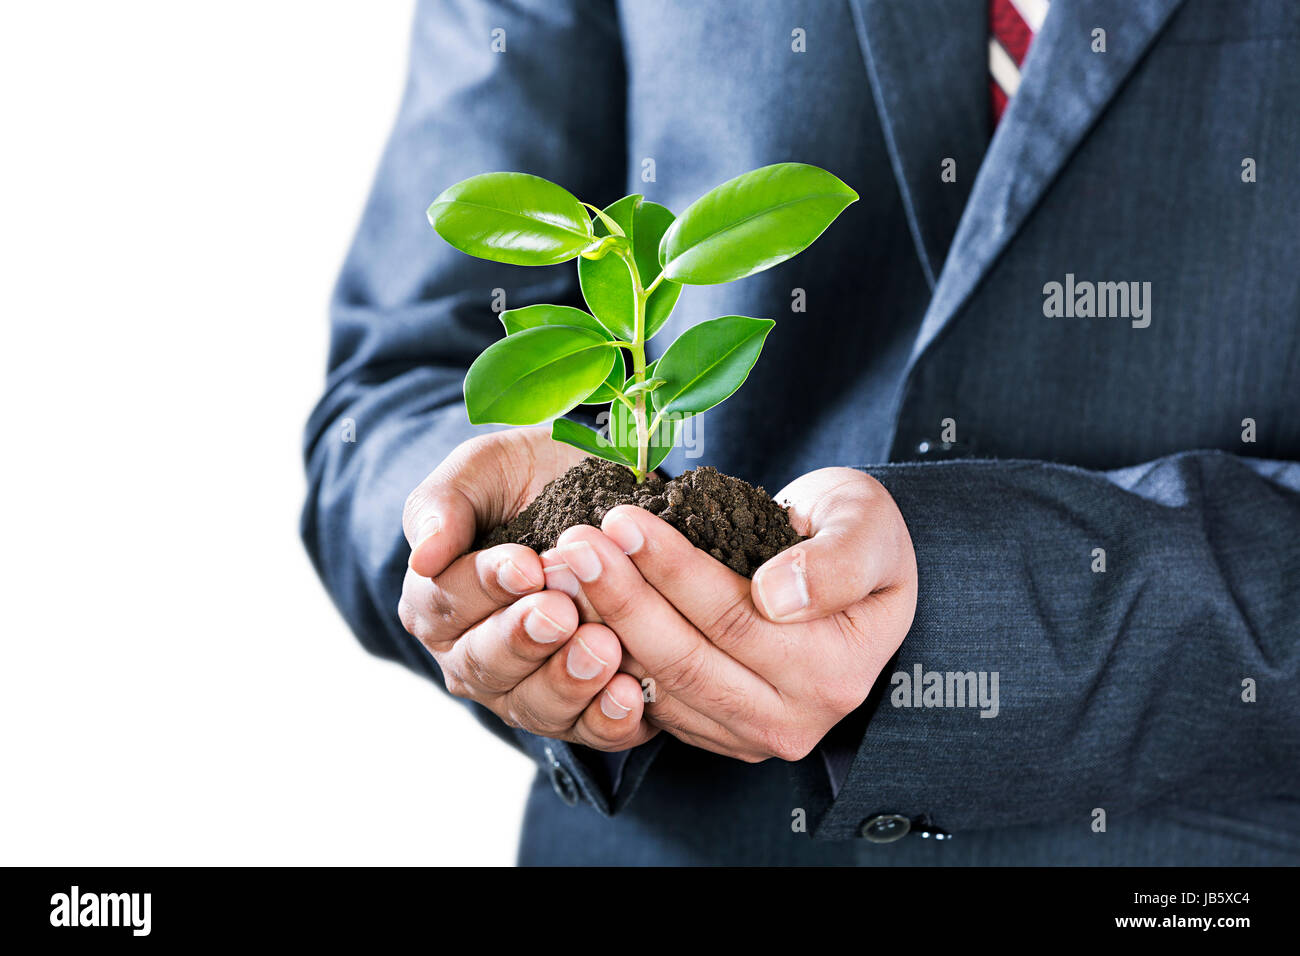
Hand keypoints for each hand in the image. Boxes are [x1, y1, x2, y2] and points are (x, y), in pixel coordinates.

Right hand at [399, 427, 657, 751]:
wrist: (601, 493)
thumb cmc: (529, 478)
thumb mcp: (483, 469)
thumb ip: (444, 505)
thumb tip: (423, 556)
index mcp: (438, 601)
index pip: (448, 603)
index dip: (486, 586)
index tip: (526, 566)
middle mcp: (473, 655)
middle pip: (486, 664)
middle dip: (525, 638)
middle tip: (562, 612)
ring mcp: (525, 689)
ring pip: (534, 705)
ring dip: (568, 682)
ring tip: (602, 649)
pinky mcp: (581, 710)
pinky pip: (588, 730)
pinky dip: (608, 720)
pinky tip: (631, 696)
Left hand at [539, 467, 915, 761]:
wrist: (848, 568)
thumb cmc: (857, 534)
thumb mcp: (867, 526)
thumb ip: (837, 560)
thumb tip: (775, 596)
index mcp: (836, 670)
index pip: (735, 618)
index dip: (672, 570)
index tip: (622, 520)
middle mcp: (793, 719)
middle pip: (686, 660)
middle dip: (621, 598)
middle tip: (573, 544)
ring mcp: (750, 735)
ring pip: (659, 684)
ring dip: (604, 623)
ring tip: (561, 566)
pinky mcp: (714, 734)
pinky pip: (650, 699)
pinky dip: (608, 651)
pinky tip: (575, 603)